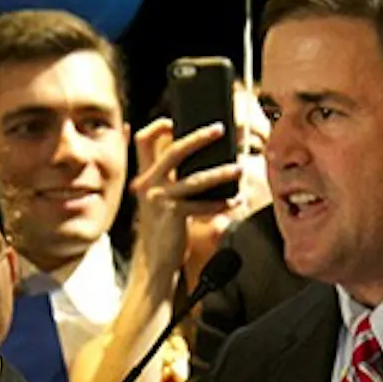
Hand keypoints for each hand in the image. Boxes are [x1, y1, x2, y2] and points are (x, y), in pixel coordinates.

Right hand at [130, 119, 242, 280]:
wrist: (155, 261)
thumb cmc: (164, 229)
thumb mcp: (162, 199)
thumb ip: (172, 179)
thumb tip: (201, 160)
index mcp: (145, 177)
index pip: (143, 141)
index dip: (158, 126)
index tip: (175, 120)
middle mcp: (148, 184)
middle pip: (173, 151)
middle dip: (198, 137)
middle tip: (219, 129)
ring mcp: (160, 199)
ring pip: (195, 179)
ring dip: (221, 172)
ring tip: (239, 168)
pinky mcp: (173, 214)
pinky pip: (203, 205)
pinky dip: (222, 202)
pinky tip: (235, 200)